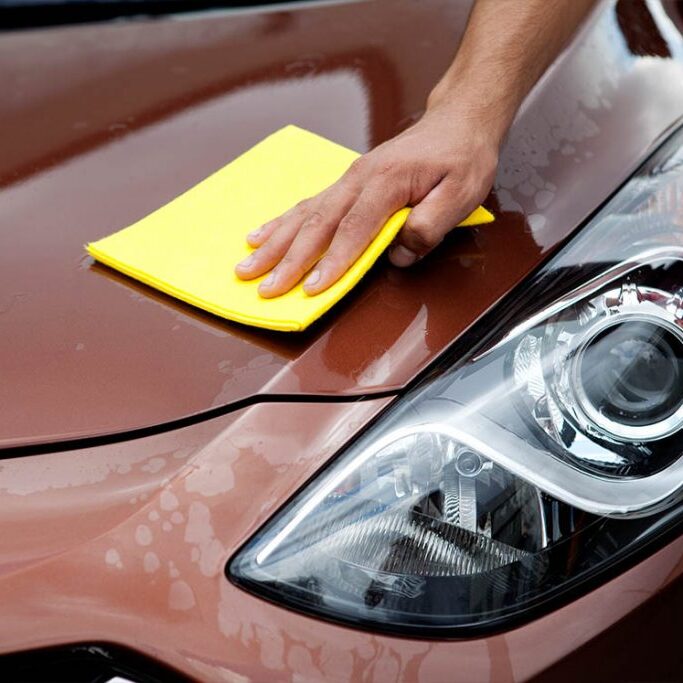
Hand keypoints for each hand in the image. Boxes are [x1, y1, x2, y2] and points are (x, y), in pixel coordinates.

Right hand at [235, 98, 500, 297]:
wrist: (457, 121)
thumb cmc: (462, 158)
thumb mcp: (462, 193)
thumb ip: (431, 225)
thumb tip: (398, 255)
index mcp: (386, 182)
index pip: (354, 230)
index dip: (333, 263)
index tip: (312, 290)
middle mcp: (358, 179)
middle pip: (317, 224)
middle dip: (288, 260)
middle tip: (264, 287)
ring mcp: (348, 180)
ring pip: (304, 214)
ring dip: (274, 244)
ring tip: (246, 266)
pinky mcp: (345, 184)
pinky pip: (307, 204)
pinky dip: (281, 223)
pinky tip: (260, 236)